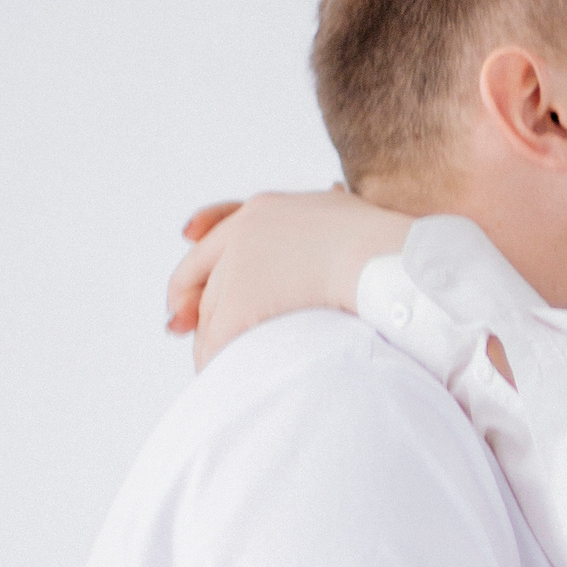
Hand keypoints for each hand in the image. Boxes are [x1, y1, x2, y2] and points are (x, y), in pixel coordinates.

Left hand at [165, 189, 411, 368]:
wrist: (386, 261)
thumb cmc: (386, 244)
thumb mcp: (347, 208)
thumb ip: (330, 204)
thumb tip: (334, 190)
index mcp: (264, 210)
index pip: (214, 237)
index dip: (197, 267)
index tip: (185, 290)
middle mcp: (244, 232)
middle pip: (202, 277)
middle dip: (191, 307)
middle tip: (179, 330)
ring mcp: (240, 267)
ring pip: (209, 312)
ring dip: (209, 339)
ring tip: (213, 364)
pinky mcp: (241, 303)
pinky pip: (217, 340)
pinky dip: (216, 361)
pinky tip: (222, 377)